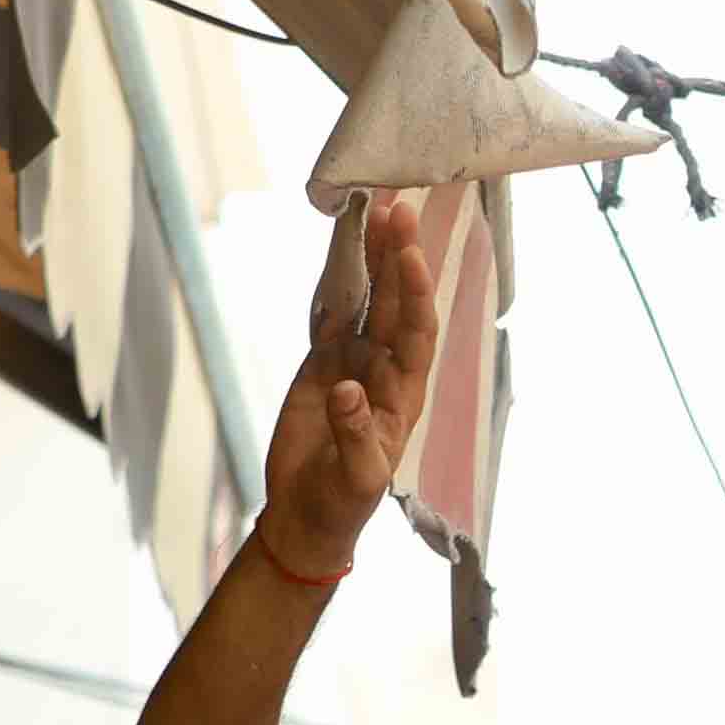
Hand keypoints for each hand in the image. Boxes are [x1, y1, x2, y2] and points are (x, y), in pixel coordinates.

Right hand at [257, 194, 440, 580]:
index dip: (415, 295)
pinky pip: (332, 314)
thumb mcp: (356, 479)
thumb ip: (355, 434)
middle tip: (398, 209)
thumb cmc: (342, 503)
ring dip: (371, 261)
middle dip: (398, 258)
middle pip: (396, 305)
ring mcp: (354, 363)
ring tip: (373, 212)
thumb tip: (347, 388)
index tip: (410, 254)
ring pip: (366, 302)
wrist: (308, 516)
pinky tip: (340, 248)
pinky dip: (336, 282)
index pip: (417, 335)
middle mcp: (385, 371)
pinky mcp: (322, 365)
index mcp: (404, 396)